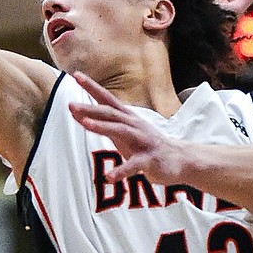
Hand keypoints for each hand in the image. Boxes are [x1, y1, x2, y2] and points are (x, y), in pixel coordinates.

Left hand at [68, 75, 191, 184]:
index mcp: (127, 118)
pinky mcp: (150, 160)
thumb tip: (79, 115)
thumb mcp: (123, 134)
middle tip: (71, 105)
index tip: (76, 75)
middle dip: (91, 108)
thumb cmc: (147, 145)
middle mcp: (134, 125)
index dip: (92, 87)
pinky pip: (134, 165)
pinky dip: (122, 171)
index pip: (107, 99)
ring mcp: (143, 141)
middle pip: (111, 113)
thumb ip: (102, 125)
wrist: (181, 160)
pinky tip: (110, 177)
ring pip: (121, 131)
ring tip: (85, 124)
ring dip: (103, 127)